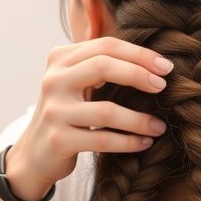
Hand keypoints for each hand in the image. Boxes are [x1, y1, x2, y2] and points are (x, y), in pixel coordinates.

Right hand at [5, 37, 172, 200]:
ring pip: (107, 111)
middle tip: (164, 87)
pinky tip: (144, 142)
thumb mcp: (76, 82)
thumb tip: (153, 58)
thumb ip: (100, 63)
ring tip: (160, 126)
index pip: (105, 46)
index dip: (139, 54)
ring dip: (139, 120)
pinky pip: (103, 140)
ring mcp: (54, 111)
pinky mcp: (59, 140)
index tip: (165, 67)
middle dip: (140, 74)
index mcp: (60, 59)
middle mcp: (53, 81)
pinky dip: (129, 142)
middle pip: (104, 66)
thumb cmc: (67, 114)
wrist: (35, 154)